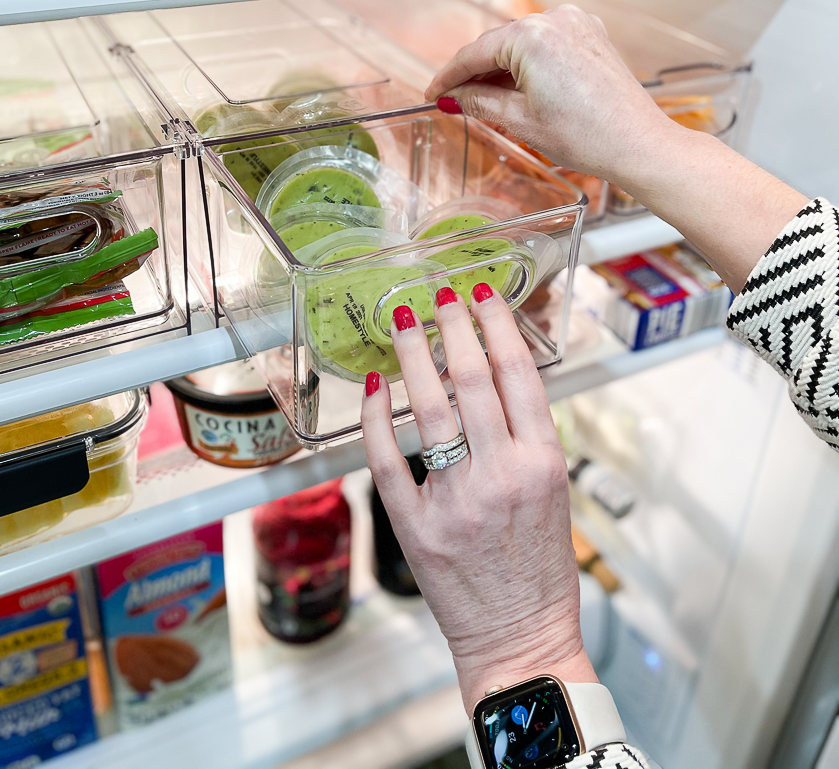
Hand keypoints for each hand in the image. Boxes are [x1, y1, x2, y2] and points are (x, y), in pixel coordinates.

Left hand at [361, 284, 596, 715]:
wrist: (520, 638)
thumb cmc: (540, 567)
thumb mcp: (554, 491)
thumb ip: (526, 436)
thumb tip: (490, 375)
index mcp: (542, 464)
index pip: (519, 375)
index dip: (497, 325)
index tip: (482, 293)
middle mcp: (501, 476)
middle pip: (472, 380)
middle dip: (454, 326)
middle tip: (441, 294)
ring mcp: (455, 502)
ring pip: (428, 409)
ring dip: (415, 355)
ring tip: (406, 320)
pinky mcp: (416, 528)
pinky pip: (386, 460)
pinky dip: (378, 417)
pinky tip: (376, 386)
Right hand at [425, 4, 807, 293]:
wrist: (638, 144)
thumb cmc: (591, 135)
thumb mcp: (520, 121)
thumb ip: (479, 101)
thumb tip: (456, 96)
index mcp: (533, 36)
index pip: (474, 53)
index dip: (449, 76)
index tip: (435, 92)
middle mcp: (556, 21)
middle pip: (497, 44)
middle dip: (475, 72)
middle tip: (454, 99)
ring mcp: (577, 25)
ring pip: (521, 43)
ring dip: (501, 69)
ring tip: (485, 101)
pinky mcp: (591, 36)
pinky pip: (546, 44)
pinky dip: (527, 63)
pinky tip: (517, 89)